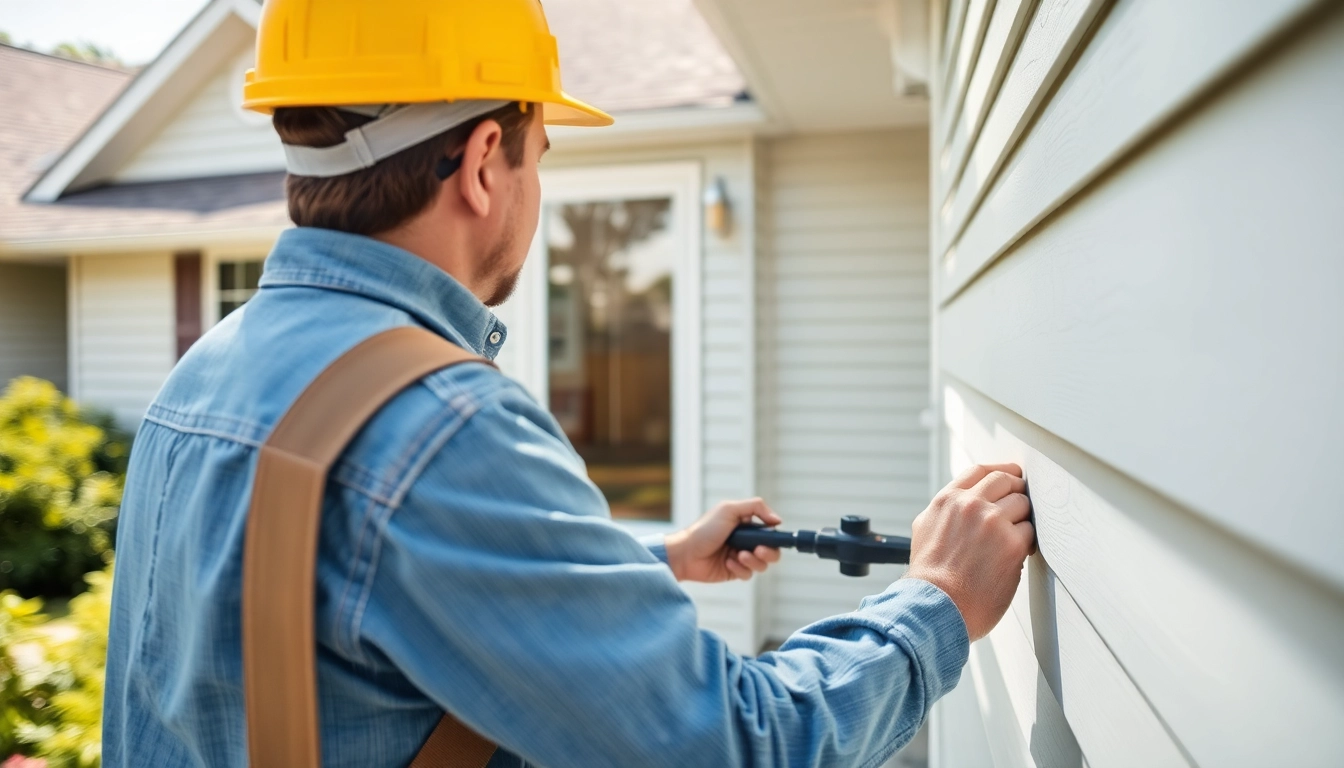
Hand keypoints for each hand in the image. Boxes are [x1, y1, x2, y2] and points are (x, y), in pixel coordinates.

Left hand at [664, 499, 782, 582]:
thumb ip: (756, 507)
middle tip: (758, 550)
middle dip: (769, 552)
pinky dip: (740, 569)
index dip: (775, 537)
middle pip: (772, 551)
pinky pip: (748, 574)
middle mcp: (745, 541)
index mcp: (746, 525)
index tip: (772, 538)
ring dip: (754, 561)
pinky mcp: (734, 571)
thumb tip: (777, 520)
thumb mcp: (729, 509)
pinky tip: (727, 562)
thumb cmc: (704, 529)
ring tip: (739, 555)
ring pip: (762, 564)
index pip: (770, 532)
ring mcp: (740, 557)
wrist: (685, 553)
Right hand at [904, 464, 1034, 640]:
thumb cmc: (930, 577)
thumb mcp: (925, 530)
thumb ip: (946, 511)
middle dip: (1017, 492)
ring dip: (1021, 520)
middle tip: (1019, 508)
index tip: (1013, 476)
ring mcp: (993, 521)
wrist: (936, 606)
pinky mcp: (1012, 544)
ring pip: (1023, 504)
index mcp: (947, 500)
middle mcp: (969, 505)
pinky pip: (1030, 532)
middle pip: (1006, 481)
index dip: (1002, 471)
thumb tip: (961, 503)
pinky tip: (1015, 556)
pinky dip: (1026, 542)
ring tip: (1010, 540)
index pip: (981, 471)